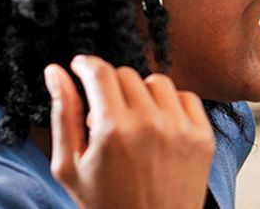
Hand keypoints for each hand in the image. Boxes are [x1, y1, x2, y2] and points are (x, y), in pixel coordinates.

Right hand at [45, 55, 214, 208]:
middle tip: (104, 110)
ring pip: (156, 82)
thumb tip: (55, 71)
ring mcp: (181, 130)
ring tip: (132, 119)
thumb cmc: (105, 204)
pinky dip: (170, 104)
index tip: (81, 67)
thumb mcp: (69, 165)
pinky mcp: (203, 137)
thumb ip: (63, 114)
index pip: (100, 72)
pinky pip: (186, 97)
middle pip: (126, 75)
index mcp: (112, 130)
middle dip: (110, 85)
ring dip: (140, 93)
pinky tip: (158, 123)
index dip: (86, 64)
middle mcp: (150, 124)